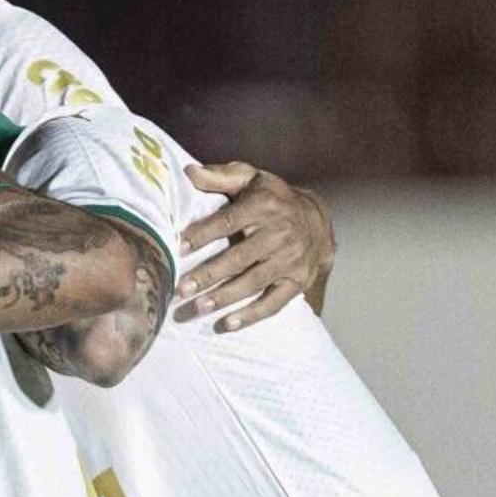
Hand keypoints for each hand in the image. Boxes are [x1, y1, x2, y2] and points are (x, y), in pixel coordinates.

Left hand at [178, 160, 332, 329]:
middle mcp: (280, 233)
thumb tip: (189, 172)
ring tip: (196, 308)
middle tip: (181, 289)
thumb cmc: (272, 199)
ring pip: (253, 282)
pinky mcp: (298, 281)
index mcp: (264, 206)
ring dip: (224, 297)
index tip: (178, 247)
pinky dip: (251, 315)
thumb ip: (220, 176)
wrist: (317, 219)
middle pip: (239, 257)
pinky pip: (273, 302)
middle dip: (209, 274)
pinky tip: (227, 325)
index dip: (203, 234)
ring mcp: (291, 259)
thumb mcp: (251, 179)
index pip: (228, 221)